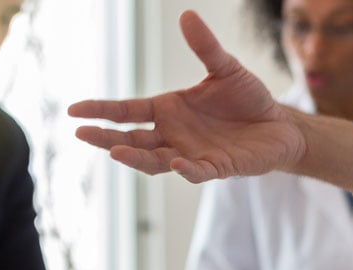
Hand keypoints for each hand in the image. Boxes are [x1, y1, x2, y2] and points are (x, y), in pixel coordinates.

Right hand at [69, 10, 305, 182]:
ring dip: (136, 157)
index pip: (127, 112)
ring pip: (155, 160)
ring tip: (116, 151)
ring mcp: (191, 153)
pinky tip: (176, 162)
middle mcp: (173, 135)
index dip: (101, 111)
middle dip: (106, 138)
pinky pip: (197, 172)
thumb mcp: (225, 68)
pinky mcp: (216, 167)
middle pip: (132, 139)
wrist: (279, 124)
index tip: (74, 111)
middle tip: (81, 134)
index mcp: (168, 110)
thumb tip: (186, 15)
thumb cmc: (247, 98)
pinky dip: (186, 169)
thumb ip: (205, 47)